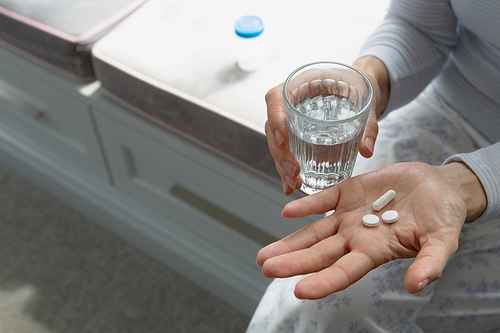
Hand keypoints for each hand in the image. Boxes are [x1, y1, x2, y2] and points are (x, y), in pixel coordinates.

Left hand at [257, 162, 485, 299]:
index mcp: (375, 251)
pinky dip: (307, 206)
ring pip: (314, 231)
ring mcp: (349, 215)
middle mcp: (356, 236)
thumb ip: (431, 262)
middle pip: (319, 253)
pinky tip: (288, 212)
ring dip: (289, 241)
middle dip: (292, 262)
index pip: (344, 272)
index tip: (299, 291)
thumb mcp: (443, 241)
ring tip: (264, 255)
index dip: (323, 282)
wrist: (438, 187)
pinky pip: (323, 200)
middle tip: (265, 268)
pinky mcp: (349, 191)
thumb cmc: (443, 217)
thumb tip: (416, 286)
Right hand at [265, 56, 389, 194]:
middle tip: (294, 171)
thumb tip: (367, 149)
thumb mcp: (365, 100)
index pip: (276, 98)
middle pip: (273, 127)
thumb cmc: (357, 85)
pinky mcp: (295, 134)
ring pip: (276, 143)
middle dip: (280, 152)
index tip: (283, 139)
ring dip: (281, 165)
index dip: (276, 119)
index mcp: (299, 84)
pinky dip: (287, 169)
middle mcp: (289, 102)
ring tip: (294, 183)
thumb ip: (368, 124)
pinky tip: (291, 186)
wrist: (358, 87)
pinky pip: (286, 151)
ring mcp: (290, 119)